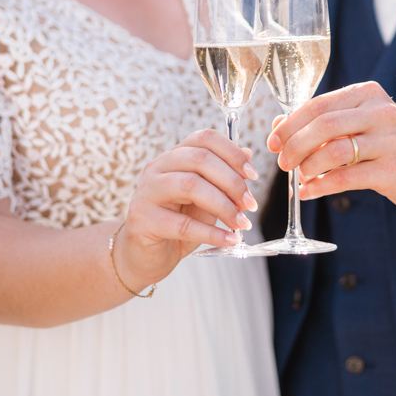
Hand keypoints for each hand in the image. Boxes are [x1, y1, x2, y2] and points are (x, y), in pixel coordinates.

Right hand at [114, 130, 257, 289]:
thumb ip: (222, 178)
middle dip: (232, 181)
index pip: (204, 139)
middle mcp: (157, 167)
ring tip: (242, 223)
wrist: (144, 257)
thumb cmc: (176, 225)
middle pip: (200, 159)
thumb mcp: (204, 200)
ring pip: (191, 186)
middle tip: (251, 204)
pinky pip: (183, 224)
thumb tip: (248, 153)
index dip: (232, 153)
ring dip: (224, 205)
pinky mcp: (143, 220)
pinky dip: (212, 233)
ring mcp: (147, 192)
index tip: (252, 175)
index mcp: (174, 157)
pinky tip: (230, 240)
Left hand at [267, 81, 395, 212]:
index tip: (273, 141)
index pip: (319, 105)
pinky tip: (309, 192)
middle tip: (282, 162)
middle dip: (295, 145)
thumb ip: (321, 121)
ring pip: (334, 151)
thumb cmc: (386, 143)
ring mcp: (390, 141)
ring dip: (308, 167)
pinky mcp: (393, 171)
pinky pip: (346, 178)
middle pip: (324, 125)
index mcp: (368, 93)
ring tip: (299, 177)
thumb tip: (277, 127)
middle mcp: (381, 112)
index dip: (290, 124)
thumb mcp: (358, 123)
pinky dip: (321, 186)